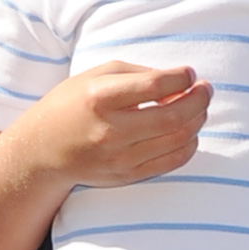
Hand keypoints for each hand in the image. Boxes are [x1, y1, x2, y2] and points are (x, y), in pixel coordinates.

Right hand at [30, 58, 209, 187]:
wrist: (43, 150)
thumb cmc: (73, 103)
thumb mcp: (98, 75)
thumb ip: (141, 74)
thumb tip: (182, 84)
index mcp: (100, 97)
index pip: (156, 85)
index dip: (182, 77)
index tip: (189, 73)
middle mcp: (110, 130)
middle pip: (175, 115)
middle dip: (200, 99)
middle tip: (206, 89)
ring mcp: (119, 157)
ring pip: (179, 139)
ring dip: (197, 120)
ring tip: (198, 108)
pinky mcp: (126, 176)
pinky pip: (172, 161)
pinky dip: (188, 144)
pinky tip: (187, 131)